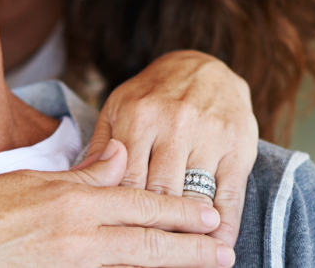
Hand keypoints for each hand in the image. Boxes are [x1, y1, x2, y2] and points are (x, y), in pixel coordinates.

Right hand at [0, 140, 235, 266]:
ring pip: (132, 265)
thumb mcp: (38, 178)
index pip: (141, 204)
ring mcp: (70, 266)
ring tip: (201, 267)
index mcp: (75, 203)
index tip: (212, 215)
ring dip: (168, 267)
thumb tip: (123, 155)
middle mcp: (79, 238)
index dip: (181, 211)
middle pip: (148, 244)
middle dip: (190, 250)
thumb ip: (86, 172)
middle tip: (224, 252)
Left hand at [74, 50, 258, 248]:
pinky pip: (230, 196)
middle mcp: (174, 125)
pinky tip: (217, 248)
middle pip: (159, 194)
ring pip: (193, 198)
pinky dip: (224, 228)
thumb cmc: (153, 95)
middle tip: (142, 255)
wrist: (205, 66)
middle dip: (150, 230)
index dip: (120, 217)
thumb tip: (76, 182)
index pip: (125, 181)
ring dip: (185, 234)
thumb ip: (101, 147)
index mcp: (137, 117)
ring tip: (175, 258)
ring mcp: (208, 137)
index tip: (113, 242)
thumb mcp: (118, 108)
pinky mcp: (238, 148)